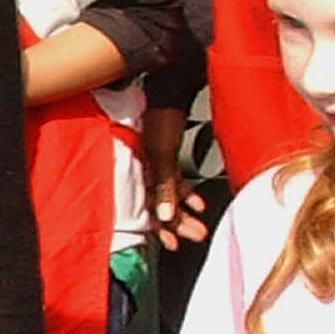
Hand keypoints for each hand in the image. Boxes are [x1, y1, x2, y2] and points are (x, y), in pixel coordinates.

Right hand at [142, 103, 207, 246]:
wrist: (170, 89)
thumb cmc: (161, 117)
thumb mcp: (163, 154)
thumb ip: (164, 186)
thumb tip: (166, 215)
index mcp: (134, 172)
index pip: (145, 208)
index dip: (159, 228)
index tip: (172, 244)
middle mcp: (141, 172)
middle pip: (159, 206)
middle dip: (178, 224)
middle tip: (195, 236)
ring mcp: (153, 165)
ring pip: (169, 196)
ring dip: (185, 212)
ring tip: (200, 225)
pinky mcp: (165, 156)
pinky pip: (174, 181)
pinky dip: (186, 193)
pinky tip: (197, 203)